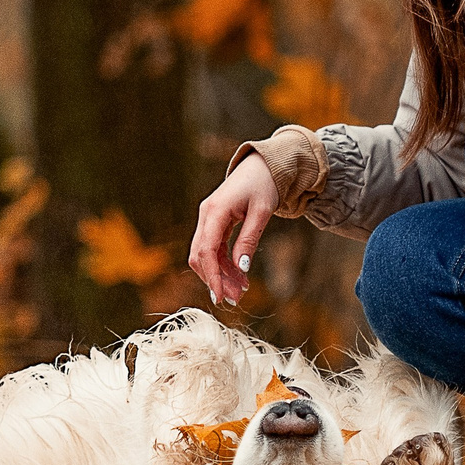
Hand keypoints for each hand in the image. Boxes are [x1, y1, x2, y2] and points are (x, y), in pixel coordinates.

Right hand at [188, 155, 278, 305]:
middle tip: (236, 299)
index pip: (206, 250)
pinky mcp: (214, 222)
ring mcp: (208, 219)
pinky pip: (213, 248)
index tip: (221, 297)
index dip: (212, 276)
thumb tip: (241, 269)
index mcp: (215, 211)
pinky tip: (239, 275)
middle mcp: (206, 215)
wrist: (263, 166)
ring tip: (242, 290)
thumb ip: (249, 239)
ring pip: (205, 254)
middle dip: (215, 279)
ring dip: (220, 274)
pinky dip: (224, 264)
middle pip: (200, 255)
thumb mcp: (261, 212)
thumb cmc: (264, 185)